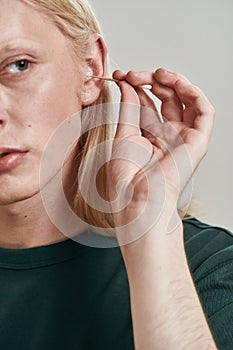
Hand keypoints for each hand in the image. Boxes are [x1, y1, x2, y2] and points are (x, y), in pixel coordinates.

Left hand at [108, 68, 214, 243]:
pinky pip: (204, 112)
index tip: (118, 76)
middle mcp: (168, 134)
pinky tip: (176, 84)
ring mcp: (183, 137)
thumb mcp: (123, 135)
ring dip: (174, 82)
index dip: (134, 85)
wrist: (137, 201)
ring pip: (187, 100)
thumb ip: (128, 108)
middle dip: (150, 80)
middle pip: (166, 97)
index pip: (147, 102)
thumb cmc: (128, 179)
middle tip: (132, 75)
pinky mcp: (197, 141)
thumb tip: (126, 84)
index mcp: (149, 135)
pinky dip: (194, 94)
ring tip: (156, 74)